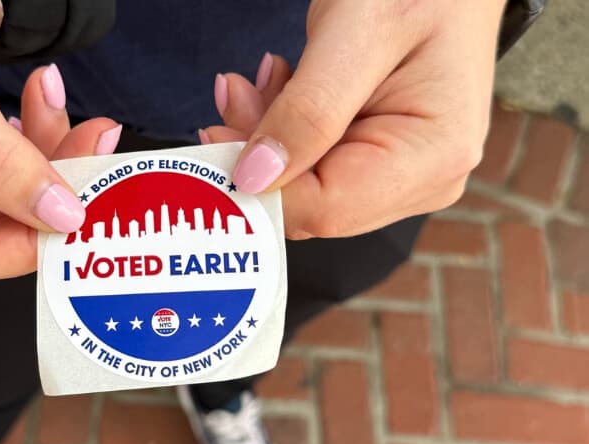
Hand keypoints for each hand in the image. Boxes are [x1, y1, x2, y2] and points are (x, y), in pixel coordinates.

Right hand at [0, 0, 118, 283]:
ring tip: (85, 121)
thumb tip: (59, 216)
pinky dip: (33, 137)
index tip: (80, 215)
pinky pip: (3, 166)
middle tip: (96, 153)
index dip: (24, 246)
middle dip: (49, 195)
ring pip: (7, 198)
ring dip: (51, 160)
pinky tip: (47, 99)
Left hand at [210, 0, 506, 239]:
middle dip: (257, 155)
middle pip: (311, 204)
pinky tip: (279, 83)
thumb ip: (308, 109)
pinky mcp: (381, 160)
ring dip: (264, 135)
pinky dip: (281, 127)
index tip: (212, 139)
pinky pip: (312, 164)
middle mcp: (424, 181)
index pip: (325, 208)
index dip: (258, 185)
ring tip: (253, 80)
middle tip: (232, 93)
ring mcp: (403, 175)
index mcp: (433, 158)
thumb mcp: (358, 32)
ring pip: (303, 187)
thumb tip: (253, 178)